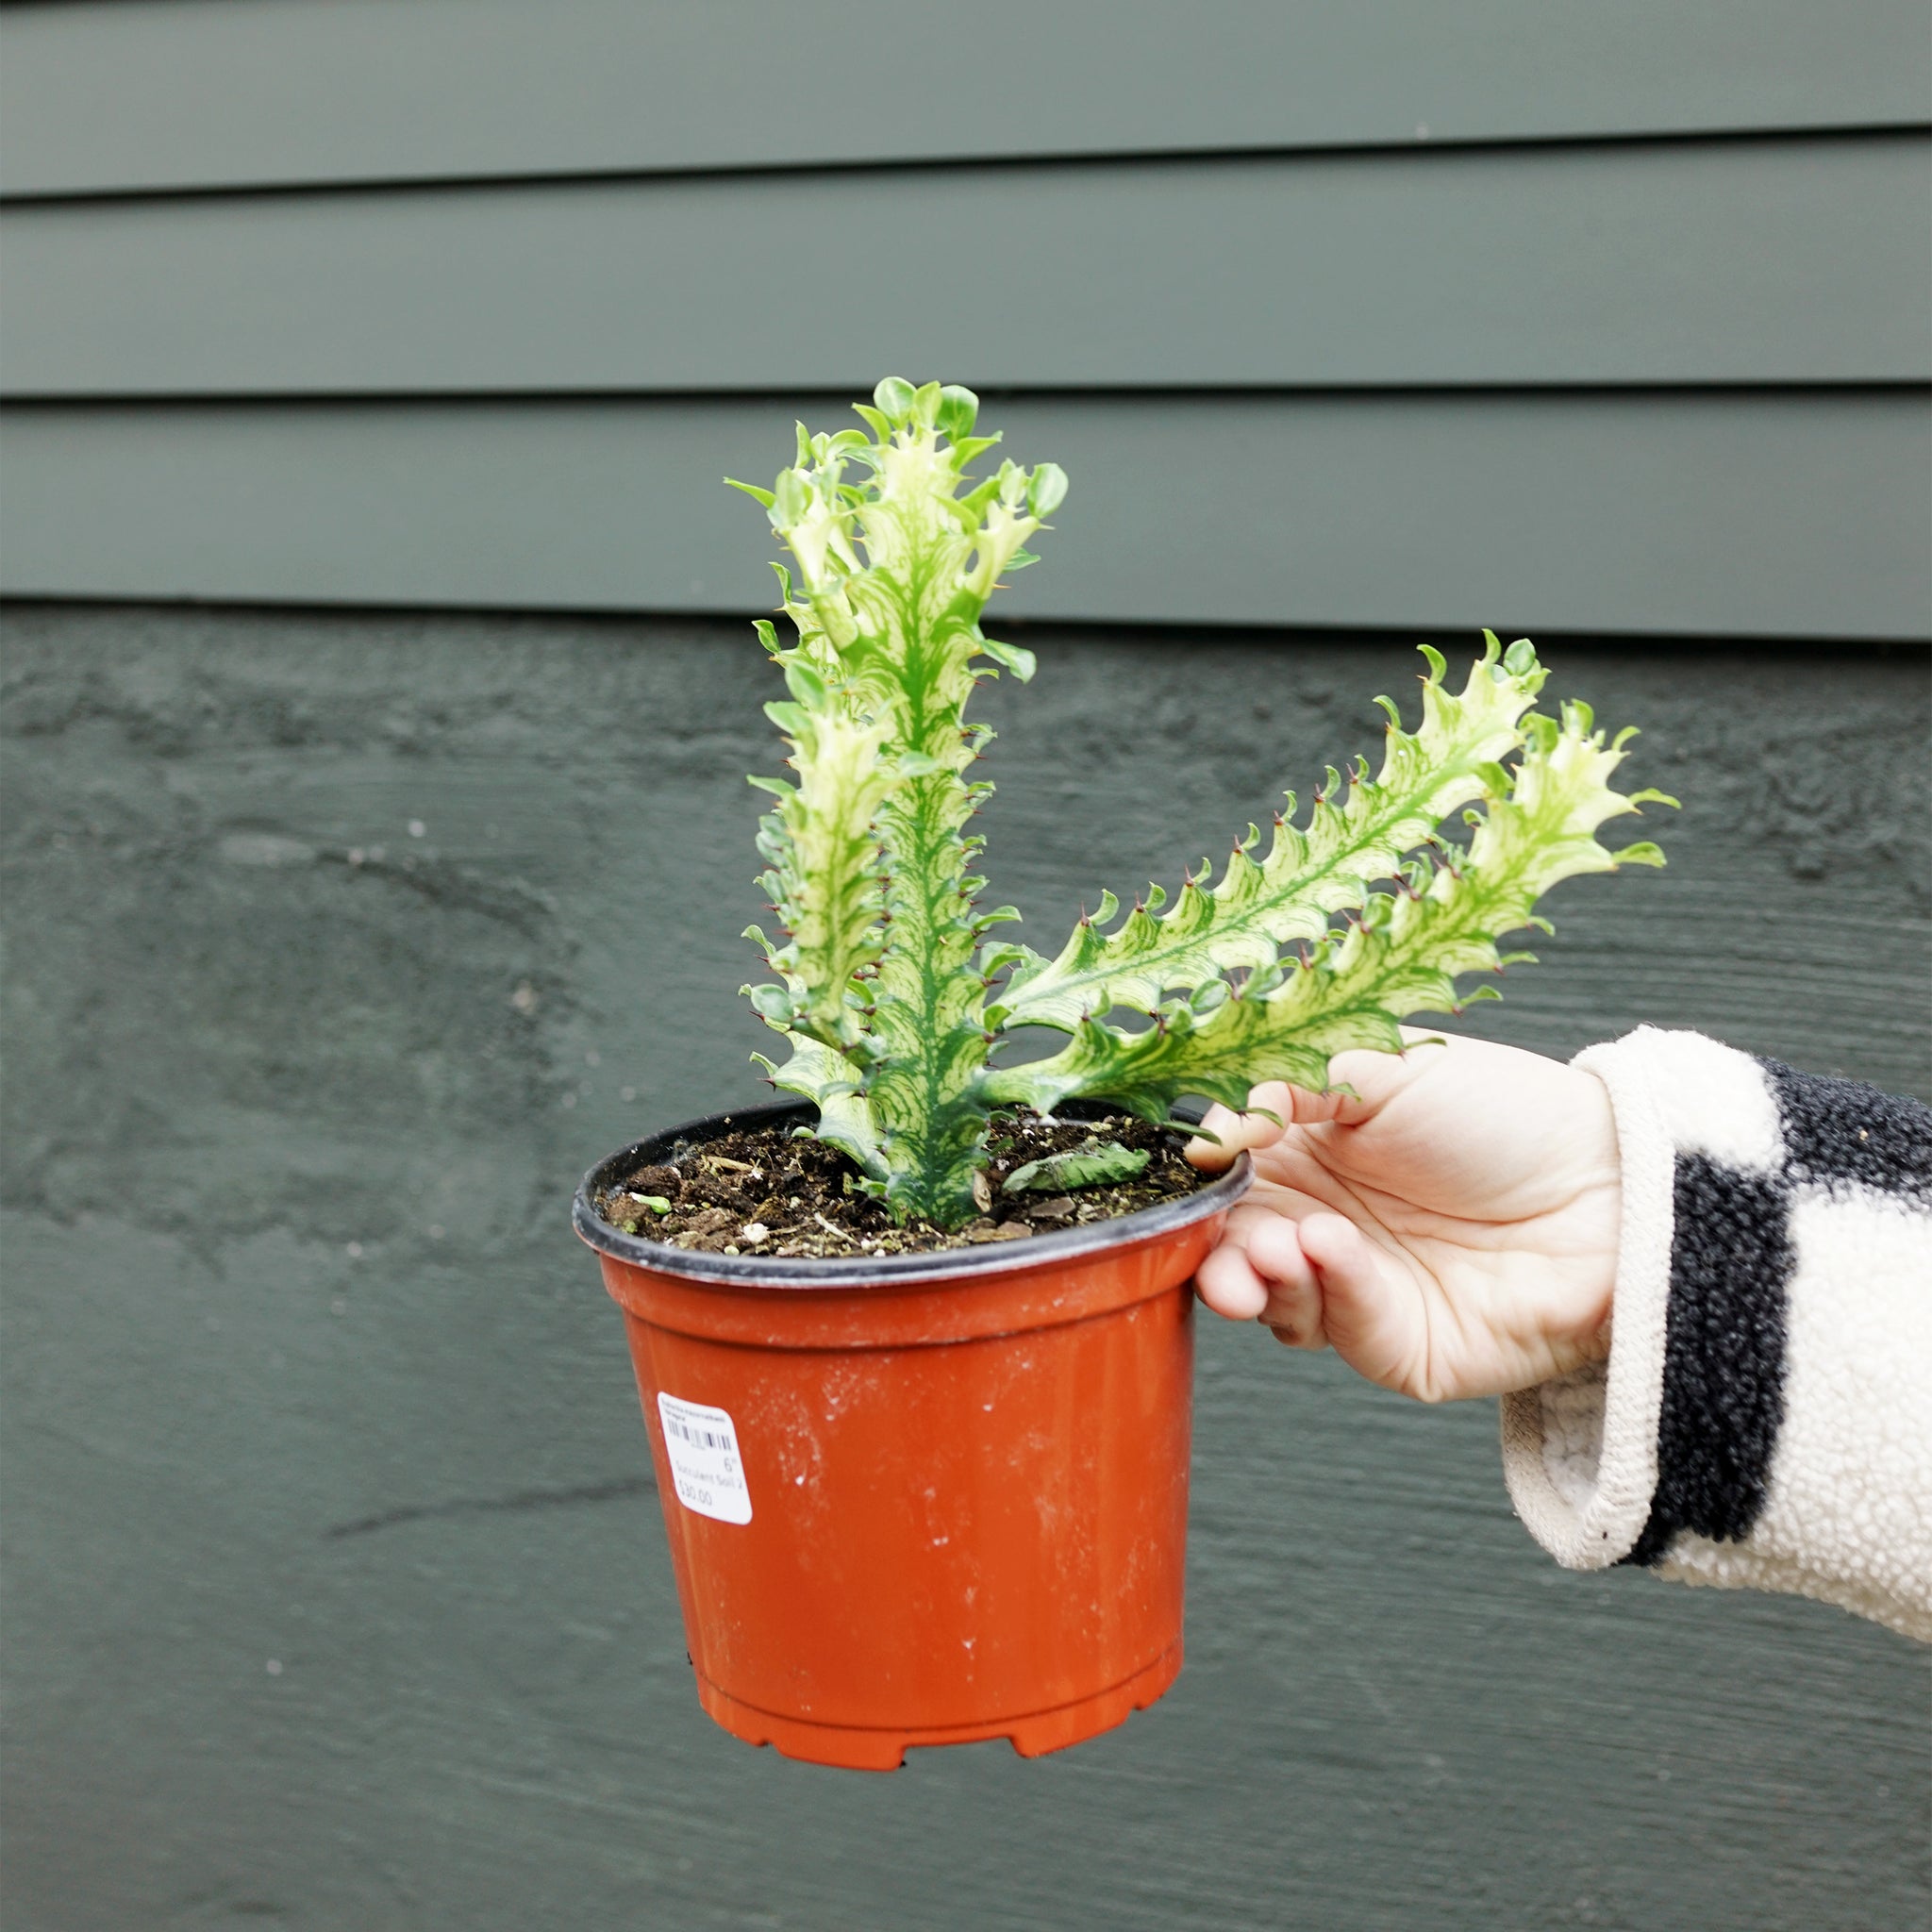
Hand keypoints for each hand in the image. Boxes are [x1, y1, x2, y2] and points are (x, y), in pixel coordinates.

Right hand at [1186, 1032, 1620, 1401]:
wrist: (1614, 1183)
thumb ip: (1286, 1088)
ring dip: (1260, 1276)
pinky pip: (1345, 1334)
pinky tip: (1331, 1250)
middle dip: (1217, 1251)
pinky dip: (1329, 1292)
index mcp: (1308, 1157)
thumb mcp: (1384, 1068)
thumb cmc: (1507, 1113)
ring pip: (1275, 1304)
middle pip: (1235, 1253)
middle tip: (1220, 1243)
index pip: (1227, 1184)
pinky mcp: (1403, 1349)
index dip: (1200, 1188)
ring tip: (1278, 1246)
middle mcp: (1324, 1227)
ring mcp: (1361, 1292)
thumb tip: (1203, 1132)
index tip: (1185, 1179)